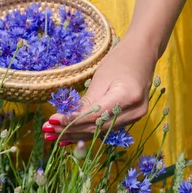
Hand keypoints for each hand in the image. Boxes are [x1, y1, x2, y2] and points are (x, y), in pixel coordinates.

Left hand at [41, 34, 158, 144]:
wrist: (143, 54)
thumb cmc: (120, 60)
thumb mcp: (100, 78)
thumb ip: (87, 101)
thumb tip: (67, 119)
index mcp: (127, 97)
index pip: (95, 116)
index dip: (72, 121)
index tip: (53, 121)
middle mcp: (134, 111)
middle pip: (97, 127)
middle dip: (70, 130)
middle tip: (48, 131)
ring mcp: (135, 117)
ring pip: (100, 131)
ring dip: (76, 134)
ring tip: (53, 136)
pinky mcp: (131, 119)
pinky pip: (105, 128)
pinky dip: (87, 132)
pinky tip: (70, 138)